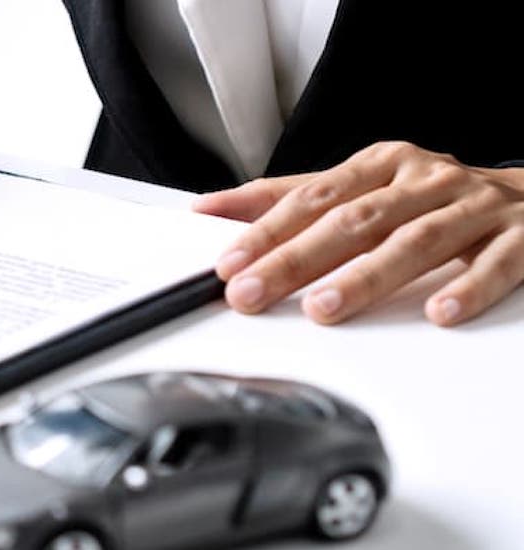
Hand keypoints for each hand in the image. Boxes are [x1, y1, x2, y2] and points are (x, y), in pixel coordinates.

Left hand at [194, 141, 523, 326]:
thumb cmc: (440, 199)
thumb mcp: (369, 187)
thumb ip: (296, 199)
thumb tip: (214, 209)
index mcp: (384, 165)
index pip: (314, 197)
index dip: (267, 229)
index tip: (228, 262)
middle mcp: (427, 181)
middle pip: (354, 220)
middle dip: (296, 258)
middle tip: (252, 291)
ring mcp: (477, 208)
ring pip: (416, 241)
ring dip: (367, 276)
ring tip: (324, 307)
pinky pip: (498, 263)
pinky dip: (469, 287)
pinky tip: (440, 312)